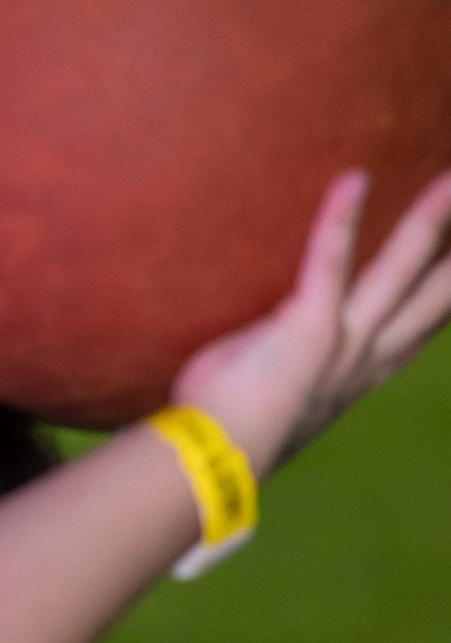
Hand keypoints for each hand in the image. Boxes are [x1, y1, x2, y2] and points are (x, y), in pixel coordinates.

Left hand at [173, 169, 450, 472]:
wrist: (214, 464)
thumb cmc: (227, 431)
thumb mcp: (273, 392)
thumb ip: (281, 359)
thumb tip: (261, 343)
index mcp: (359, 376)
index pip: (420, 332)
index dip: (445, 302)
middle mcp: (364, 358)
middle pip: (433, 298)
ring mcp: (341, 342)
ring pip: (399, 270)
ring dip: (429, 221)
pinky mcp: (308, 326)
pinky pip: (327, 260)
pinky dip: (339, 219)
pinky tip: (353, 178)